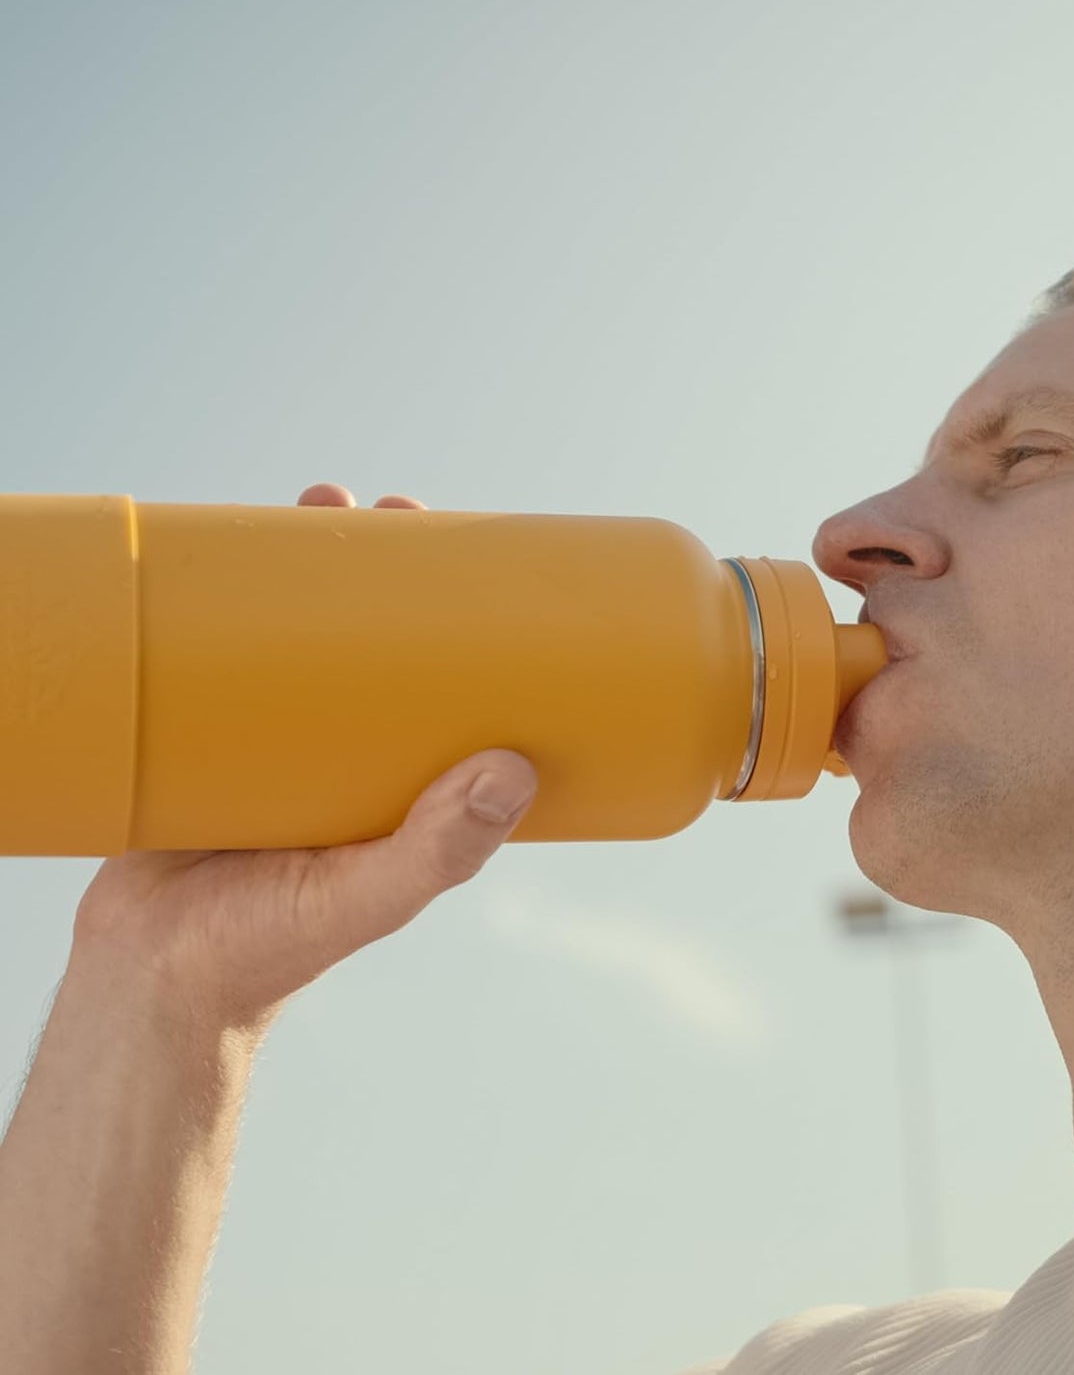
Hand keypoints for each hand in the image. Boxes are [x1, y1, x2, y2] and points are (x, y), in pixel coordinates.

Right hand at [71, 483, 538, 1031]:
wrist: (148, 981)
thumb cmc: (270, 952)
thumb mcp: (366, 897)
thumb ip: (439, 848)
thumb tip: (517, 769)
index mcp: (407, 781)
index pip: (456, 683)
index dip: (474, 621)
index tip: (486, 555)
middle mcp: (353, 750)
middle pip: (384, 639)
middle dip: (393, 568)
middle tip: (401, 509)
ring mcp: (281, 736)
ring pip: (308, 632)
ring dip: (316, 564)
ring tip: (324, 501)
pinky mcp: (211, 732)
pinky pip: (231, 654)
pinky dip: (233, 600)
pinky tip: (226, 550)